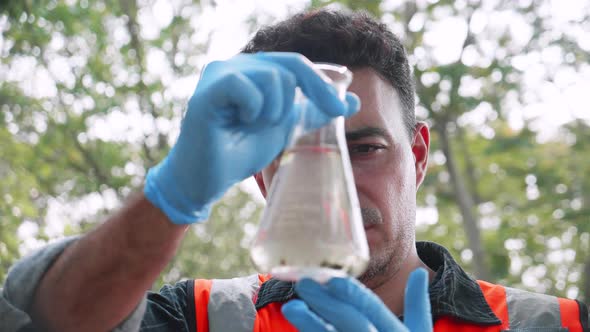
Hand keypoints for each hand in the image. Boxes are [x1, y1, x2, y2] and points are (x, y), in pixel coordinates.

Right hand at [144, 52, 359, 223]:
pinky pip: (248, 88)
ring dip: (273, 111)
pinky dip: (254, 110)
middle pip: (290, 67)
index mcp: (254, 69)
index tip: (342, 110)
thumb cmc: (240, 151)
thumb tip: (352, 101)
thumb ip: (314, 111)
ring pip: (273, 77)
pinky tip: (239, 123)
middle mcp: (236, 64)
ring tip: (252, 125)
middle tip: (277, 125)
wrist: (207, 179)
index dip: (322, 85)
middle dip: (295, 102)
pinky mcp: (208, 90)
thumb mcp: (286, 127)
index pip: (297, 65)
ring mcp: (220, 73)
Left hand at [282, 268, 431, 331]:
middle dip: (327, 302)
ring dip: (311, 324)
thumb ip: (418, 304)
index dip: (353, 294)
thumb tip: (419, 273)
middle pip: (351, 321)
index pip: (374, 309)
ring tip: (291, 307)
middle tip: (303, 283)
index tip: (332, 279)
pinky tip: (298, 329)